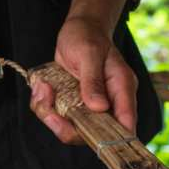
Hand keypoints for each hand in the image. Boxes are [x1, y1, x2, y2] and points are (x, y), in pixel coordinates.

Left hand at [31, 16, 137, 144]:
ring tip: (43, 91)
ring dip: (51, 116)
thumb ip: (93, 81)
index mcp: (122, 90)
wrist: (78, 29)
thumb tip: (99, 107)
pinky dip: (45, 107)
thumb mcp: (89, 53)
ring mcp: (90, 106)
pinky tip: (42, 88)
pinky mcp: (74, 105)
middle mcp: (109, 102)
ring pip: (72, 129)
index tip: (86, 136)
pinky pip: (58, 118)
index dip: (112, 139)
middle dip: (67, 128)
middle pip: (94, 135)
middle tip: (49, 111)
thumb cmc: (88, 36)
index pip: (125, 124)